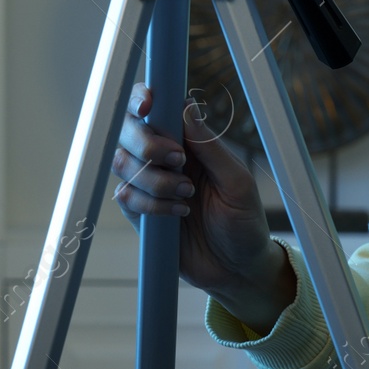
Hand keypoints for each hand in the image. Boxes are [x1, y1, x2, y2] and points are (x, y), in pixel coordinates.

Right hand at [111, 82, 294, 330]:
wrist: (237, 270)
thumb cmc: (245, 222)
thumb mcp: (237, 182)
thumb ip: (210, 147)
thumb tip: (187, 108)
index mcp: (190, 142)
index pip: (158, 108)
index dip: (143, 98)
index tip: (148, 104)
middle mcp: (165, 158)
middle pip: (129, 131)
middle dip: (146, 143)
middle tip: (178, 161)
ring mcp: (150, 185)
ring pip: (123, 163)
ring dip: (154, 179)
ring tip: (187, 194)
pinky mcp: (141, 213)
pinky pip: (126, 197)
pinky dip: (150, 205)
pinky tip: (177, 214)